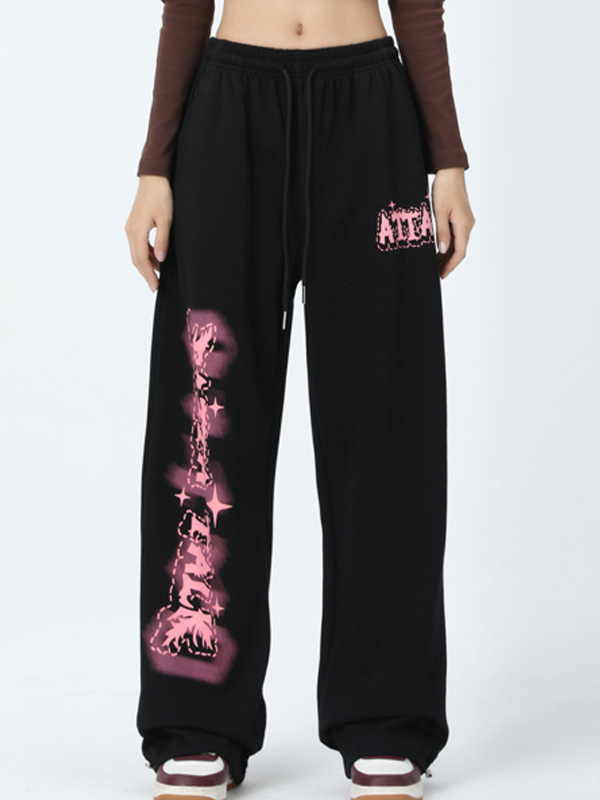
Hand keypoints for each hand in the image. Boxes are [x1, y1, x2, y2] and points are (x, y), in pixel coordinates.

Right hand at [124, 175, 172, 291]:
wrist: (153, 178)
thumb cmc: (160, 197)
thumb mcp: (166, 219)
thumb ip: (162, 240)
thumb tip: (160, 259)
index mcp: (136, 232)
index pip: (142, 260)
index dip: (148, 275)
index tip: (155, 287)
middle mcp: (130, 231)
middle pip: (136, 259)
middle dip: (146, 274)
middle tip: (155, 287)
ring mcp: (130, 228)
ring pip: (137, 253)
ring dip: (146, 264)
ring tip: (158, 274)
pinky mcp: (134, 225)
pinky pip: (138, 245)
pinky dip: (146, 254)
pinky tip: (156, 258)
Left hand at [431, 167, 474, 278]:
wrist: (450, 170)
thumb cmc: (444, 188)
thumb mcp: (439, 212)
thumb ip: (442, 233)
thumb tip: (444, 250)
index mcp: (464, 225)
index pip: (460, 252)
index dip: (450, 265)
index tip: (441, 275)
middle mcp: (468, 225)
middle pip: (460, 250)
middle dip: (448, 263)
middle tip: (436, 273)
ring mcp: (466, 220)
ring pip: (458, 243)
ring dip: (448, 254)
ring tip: (436, 264)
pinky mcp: (461, 216)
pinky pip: (457, 235)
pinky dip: (449, 244)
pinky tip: (439, 249)